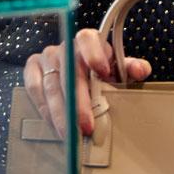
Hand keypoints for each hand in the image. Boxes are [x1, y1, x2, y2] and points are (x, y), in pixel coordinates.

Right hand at [22, 28, 151, 138]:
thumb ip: (131, 68)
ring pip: (50, 85)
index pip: (87, 39)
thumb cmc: (102, 72)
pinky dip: (46, 111)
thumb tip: (141, 70)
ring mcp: (45, 57)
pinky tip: (57, 127)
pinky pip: (35, 91)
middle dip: (78, 102)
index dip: (94, 54)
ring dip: (61, 113)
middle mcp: (64, 47)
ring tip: (71, 134)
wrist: (79, 75)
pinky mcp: (32, 69)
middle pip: (69, 72)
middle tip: (87, 126)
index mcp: (88, 40)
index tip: (103, 73)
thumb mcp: (119, 70)